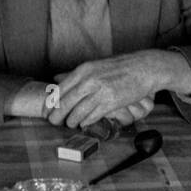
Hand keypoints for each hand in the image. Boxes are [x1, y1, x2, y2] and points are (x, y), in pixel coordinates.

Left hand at [47, 52, 170, 128]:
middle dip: (57, 114)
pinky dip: (86, 122)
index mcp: (84, 69)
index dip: (51, 102)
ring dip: (71, 121)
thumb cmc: (120, 67)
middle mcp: (89, 80)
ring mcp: (100, 91)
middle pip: (65, 102)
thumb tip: (56, 78)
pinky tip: (84, 123)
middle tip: (53, 122)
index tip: (46, 110)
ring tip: (69, 124)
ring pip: (78, 112)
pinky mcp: (111, 102)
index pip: (60, 89)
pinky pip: (93, 116)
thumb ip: (76, 74)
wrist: (144, 68)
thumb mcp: (95, 65)